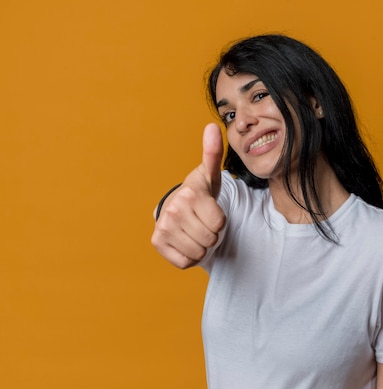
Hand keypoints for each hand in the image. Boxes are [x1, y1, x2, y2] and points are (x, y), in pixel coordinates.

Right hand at [151, 123, 225, 268]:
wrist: (176, 208)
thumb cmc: (199, 192)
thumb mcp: (210, 175)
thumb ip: (213, 153)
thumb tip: (212, 126)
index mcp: (189, 194)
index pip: (220, 223)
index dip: (220, 220)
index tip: (210, 210)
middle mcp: (172, 210)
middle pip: (211, 239)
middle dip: (212, 233)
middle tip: (202, 221)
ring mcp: (163, 228)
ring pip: (199, 252)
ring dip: (202, 245)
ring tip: (195, 229)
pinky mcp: (157, 243)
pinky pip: (186, 262)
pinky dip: (190, 256)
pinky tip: (185, 240)